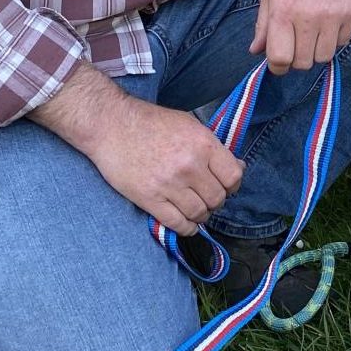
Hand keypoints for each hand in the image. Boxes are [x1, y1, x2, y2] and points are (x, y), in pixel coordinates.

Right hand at [33, 67, 242, 234]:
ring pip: (199, 213)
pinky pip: (177, 223)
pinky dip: (186, 228)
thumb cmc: (151, 122)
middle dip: (216, 201)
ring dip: (201, 215)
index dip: (233, 186)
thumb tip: (239, 167)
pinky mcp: (149, 199)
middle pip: (218, 198)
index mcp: (203, 144)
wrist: (112, 125)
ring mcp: (169, 184)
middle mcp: (190, 166)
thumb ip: (214, 147)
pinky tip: (187, 224)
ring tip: (196, 210)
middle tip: (207, 198)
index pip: (233, 177)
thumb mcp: (190, 125)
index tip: (226, 187)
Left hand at [250, 0, 350, 73]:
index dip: (277, 66)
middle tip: (296, 44)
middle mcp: (308, 18)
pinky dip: (334, 39)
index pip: (280, 58)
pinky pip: (342, 43)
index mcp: (283, 12)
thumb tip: (256, 50)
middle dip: (297, 58)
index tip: (279, 62)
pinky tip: (328, 23)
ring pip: (324, 56)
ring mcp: (333, 17)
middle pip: (303, 62)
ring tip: (312, 33)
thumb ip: (263, 23)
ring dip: (316, 51)